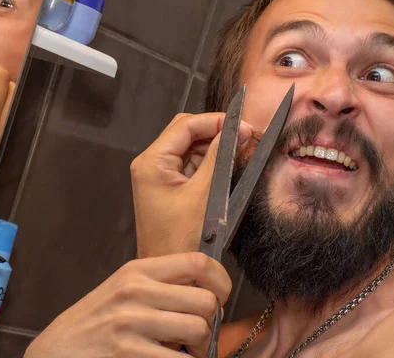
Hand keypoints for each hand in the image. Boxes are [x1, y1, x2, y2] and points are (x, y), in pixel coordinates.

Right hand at [25, 252, 231, 357]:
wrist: (56, 351)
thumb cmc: (92, 323)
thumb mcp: (122, 291)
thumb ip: (159, 286)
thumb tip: (205, 292)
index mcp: (137, 271)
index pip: (197, 262)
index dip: (221, 281)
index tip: (220, 297)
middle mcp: (135, 291)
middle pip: (205, 301)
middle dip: (211, 323)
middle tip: (198, 335)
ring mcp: (131, 322)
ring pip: (198, 330)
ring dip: (199, 348)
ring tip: (183, 351)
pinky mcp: (128, 352)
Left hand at [131, 113, 252, 257]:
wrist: (172, 272)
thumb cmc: (182, 241)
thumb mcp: (206, 194)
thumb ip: (220, 158)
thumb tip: (237, 131)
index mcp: (152, 162)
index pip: (185, 125)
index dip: (215, 121)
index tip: (241, 125)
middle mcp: (150, 164)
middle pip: (185, 132)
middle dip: (215, 131)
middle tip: (243, 136)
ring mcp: (158, 175)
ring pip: (190, 146)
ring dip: (214, 146)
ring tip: (240, 151)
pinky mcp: (168, 186)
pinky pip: (190, 164)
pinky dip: (209, 162)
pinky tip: (227, 166)